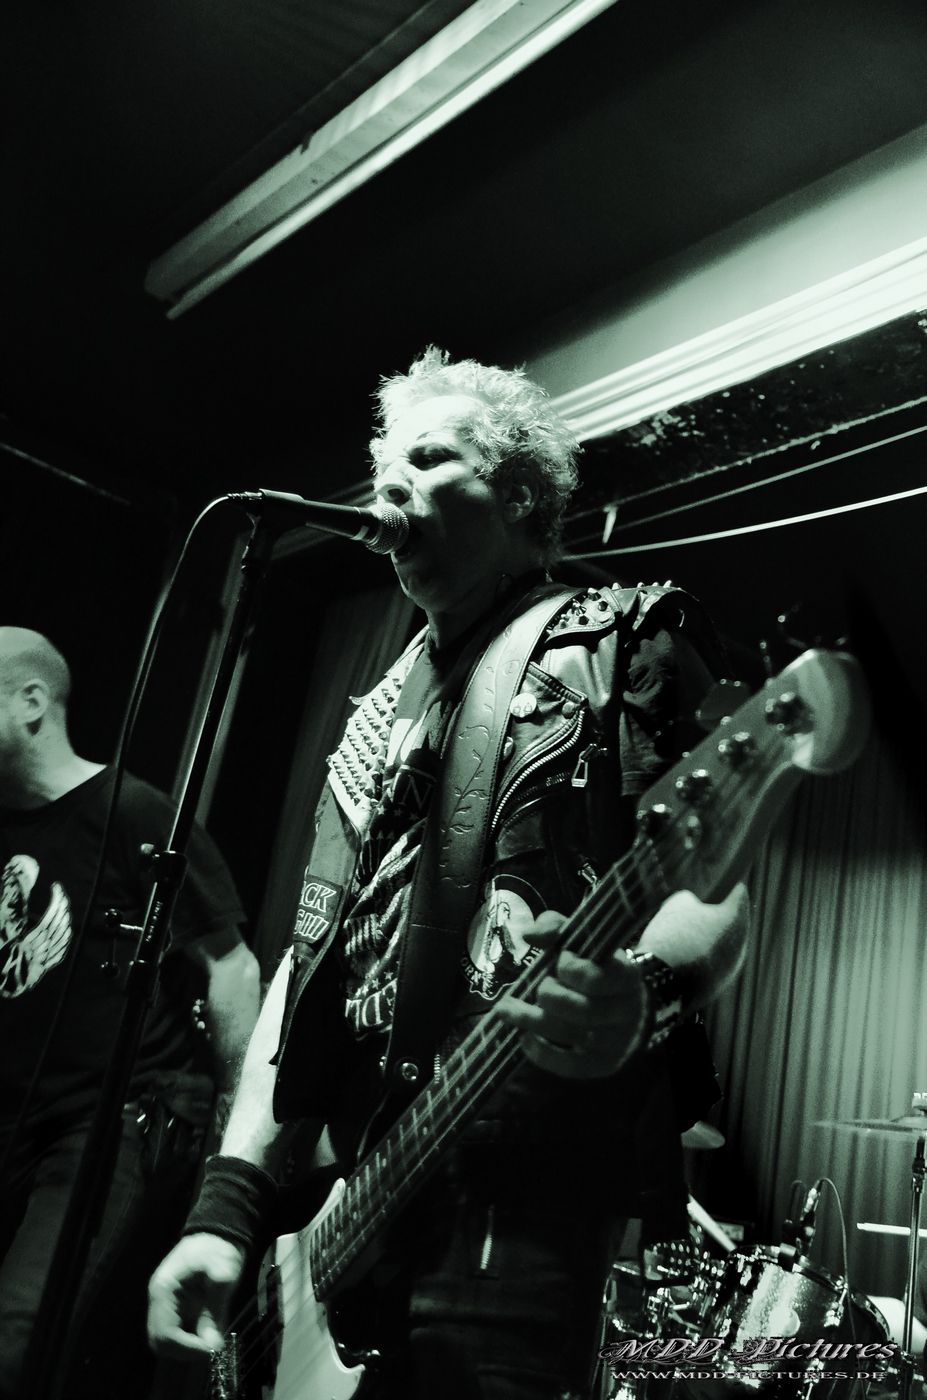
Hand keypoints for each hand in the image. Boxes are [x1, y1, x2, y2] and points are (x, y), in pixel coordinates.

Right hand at [147, 1233, 244, 1356]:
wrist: (217, 1232)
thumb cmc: (218, 1247)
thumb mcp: (222, 1273)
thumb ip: (215, 1308)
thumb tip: (212, 1345)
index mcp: (164, 1290)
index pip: (164, 1333)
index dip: (186, 1348)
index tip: (210, 1350)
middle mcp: (158, 1300)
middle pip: (160, 1341)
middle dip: (185, 1351)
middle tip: (210, 1349)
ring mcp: (164, 1304)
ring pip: (166, 1340)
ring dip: (187, 1347)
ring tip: (211, 1341)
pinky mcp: (175, 1307)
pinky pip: (176, 1332)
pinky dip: (190, 1339)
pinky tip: (209, 1333)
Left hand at [497, 911, 649, 1078]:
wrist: (624, 1002)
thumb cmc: (594, 965)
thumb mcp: (580, 939)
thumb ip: (554, 927)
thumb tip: (529, 934)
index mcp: (627, 975)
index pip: (594, 977)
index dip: (568, 968)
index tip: (560, 960)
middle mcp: (627, 1011)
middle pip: (582, 1010)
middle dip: (548, 996)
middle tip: (536, 988)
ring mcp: (618, 1041)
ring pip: (572, 1036)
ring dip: (532, 1021)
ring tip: (507, 1010)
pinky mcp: (603, 1064)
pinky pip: (570, 1066)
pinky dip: (541, 1052)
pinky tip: (524, 1037)